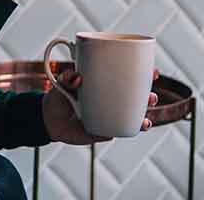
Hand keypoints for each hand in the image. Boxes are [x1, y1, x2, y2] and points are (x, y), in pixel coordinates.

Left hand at [42, 69, 160, 143]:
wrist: (49, 118)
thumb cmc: (59, 95)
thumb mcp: (61, 81)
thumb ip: (67, 77)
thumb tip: (78, 77)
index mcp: (106, 86)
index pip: (128, 80)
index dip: (143, 76)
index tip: (154, 72)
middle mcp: (111, 102)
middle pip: (136, 100)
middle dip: (149, 98)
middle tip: (151, 97)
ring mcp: (108, 117)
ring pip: (132, 118)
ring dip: (143, 119)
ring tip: (146, 119)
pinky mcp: (101, 132)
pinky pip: (115, 132)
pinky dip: (122, 131)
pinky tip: (126, 130)